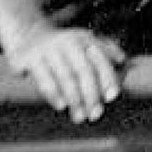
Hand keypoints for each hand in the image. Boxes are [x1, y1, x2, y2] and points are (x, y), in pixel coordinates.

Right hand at [6, 26, 125, 123]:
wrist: (29, 34)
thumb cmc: (66, 46)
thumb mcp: (86, 42)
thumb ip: (106, 50)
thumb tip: (123, 61)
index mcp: (85, 39)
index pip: (100, 60)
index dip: (108, 78)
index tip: (113, 98)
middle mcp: (68, 42)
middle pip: (83, 70)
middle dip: (91, 95)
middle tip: (96, 116)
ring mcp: (48, 49)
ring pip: (65, 77)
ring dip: (74, 99)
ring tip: (80, 117)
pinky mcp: (30, 58)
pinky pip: (43, 78)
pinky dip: (53, 94)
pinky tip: (61, 106)